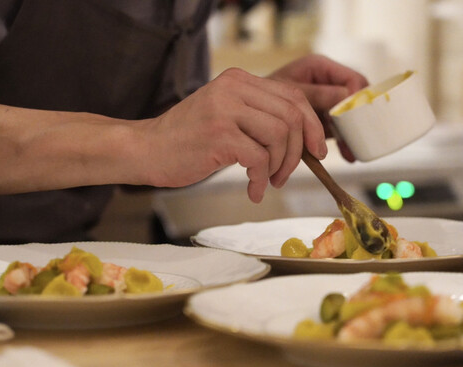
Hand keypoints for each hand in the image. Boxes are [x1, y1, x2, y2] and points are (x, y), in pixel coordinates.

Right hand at [143, 67, 325, 202]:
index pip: (293, 95)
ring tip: (266, 182)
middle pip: (291, 116)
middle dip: (297, 151)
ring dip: (280, 167)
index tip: (316, 150)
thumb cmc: (187, 139)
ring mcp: (225, 110)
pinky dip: (261, 180)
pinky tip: (252, 190)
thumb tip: (303, 138)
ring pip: (279, 136)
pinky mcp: (219, 136)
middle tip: (285, 175)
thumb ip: (258, 117)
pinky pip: (259, 158)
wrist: (146, 149)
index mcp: (238, 80)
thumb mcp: (225, 114)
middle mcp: (233, 88)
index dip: (312, 125)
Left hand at [268, 54, 368, 161]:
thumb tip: (347, 97)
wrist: (249, 117)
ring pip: (349, 117)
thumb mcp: (291, 95)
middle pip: (355, 99)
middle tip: (360, 138)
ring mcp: (325, 103)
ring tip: (352, 153)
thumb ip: (316, 95)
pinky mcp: (322, 121)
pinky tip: (348, 156)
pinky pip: (341, 131)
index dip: (357, 99)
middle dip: (358, 120)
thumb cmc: (262, 98)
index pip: (353, 79)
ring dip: (353, 135)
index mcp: (319, 68)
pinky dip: (345, 143)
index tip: (354, 119)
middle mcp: (326, 83)